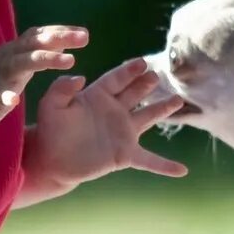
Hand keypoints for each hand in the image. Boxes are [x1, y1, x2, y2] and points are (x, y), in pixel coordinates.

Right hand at [0, 25, 87, 128]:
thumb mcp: (19, 59)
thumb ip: (38, 49)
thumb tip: (63, 39)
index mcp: (18, 50)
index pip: (41, 35)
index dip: (61, 31)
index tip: (84, 33)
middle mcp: (11, 57)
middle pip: (37, 43)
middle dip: (61, 38)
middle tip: (85, 38)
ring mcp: (1, 76)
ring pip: (24, 63)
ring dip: (46, 59)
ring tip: (70, 61)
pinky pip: (0, 95)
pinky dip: (7, 97)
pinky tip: (15, 101)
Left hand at [26, 57, 187, 190]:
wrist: (52, 160)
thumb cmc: (51, 130)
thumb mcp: (51, 105)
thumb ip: (61, 88)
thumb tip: (80, 77)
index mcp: (98, 95)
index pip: (117, 79)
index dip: (129, 71)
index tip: (142, 62)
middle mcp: (114, 111)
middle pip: (136, 93)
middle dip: (147, 83)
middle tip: (157, 75)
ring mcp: (123, 132)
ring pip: (148, 117)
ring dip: (163, 109)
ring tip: (178, 100)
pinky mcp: (125, 154)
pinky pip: (149, 160)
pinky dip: (165, 165)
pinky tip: (182, 170)